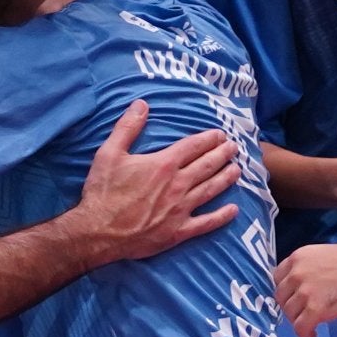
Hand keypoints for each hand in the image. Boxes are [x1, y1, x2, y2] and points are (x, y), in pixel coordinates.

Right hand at [66, 96, 238, 259]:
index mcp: (163, 164)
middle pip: (207, 165)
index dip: (209, 138)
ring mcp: (180, 209)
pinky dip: (221, 216)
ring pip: (211, 189)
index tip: (220, 134)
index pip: (193, 146)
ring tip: (237, 170)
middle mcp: (178, 184)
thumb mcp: (109, 153)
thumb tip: (141, 104)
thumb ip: (127, 127)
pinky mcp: (178, 231)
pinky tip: (233, 210)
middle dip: (223, 154)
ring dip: (226, 178)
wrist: (98, 231)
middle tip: (234, 148)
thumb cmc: (103, 192)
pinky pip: (206, 223)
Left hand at [273, 240, 336, 336]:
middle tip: (304, 312)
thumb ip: (307, 268)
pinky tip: (312, 335)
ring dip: (298, 321)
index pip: (278, 278)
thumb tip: (301, 286)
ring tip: (311, 323)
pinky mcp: (315, 309)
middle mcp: (296, 274)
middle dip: (291, 306)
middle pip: (280, 297)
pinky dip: (304, 334)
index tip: (294, 297)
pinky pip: (300, 328)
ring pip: (290, 314)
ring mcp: (304, 292)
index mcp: (297, 258)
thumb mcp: (321, 255)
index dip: (286, 290)